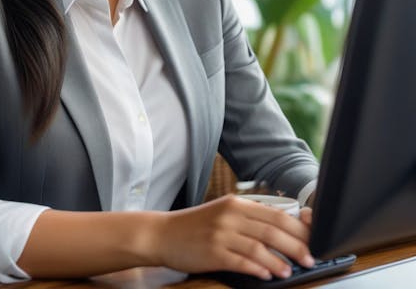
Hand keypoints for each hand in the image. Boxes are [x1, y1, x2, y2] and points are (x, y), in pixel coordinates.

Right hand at [156, 195, 314, 280]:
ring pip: (260, 247)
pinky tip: (268, 275)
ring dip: (279, 261)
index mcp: (235, 204)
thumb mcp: (223, 212)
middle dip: (297, 245)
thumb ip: (249, 217)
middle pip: (273, 230)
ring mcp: (221, 234)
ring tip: (290, 270)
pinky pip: (242, 261)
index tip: (315, 238)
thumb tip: (282, 228)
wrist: (164, 233)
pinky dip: (258, 269)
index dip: (299, 227)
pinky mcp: (213, 253)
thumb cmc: (196, 225)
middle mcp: (230, 216)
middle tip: (311, 258)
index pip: (276, 213)